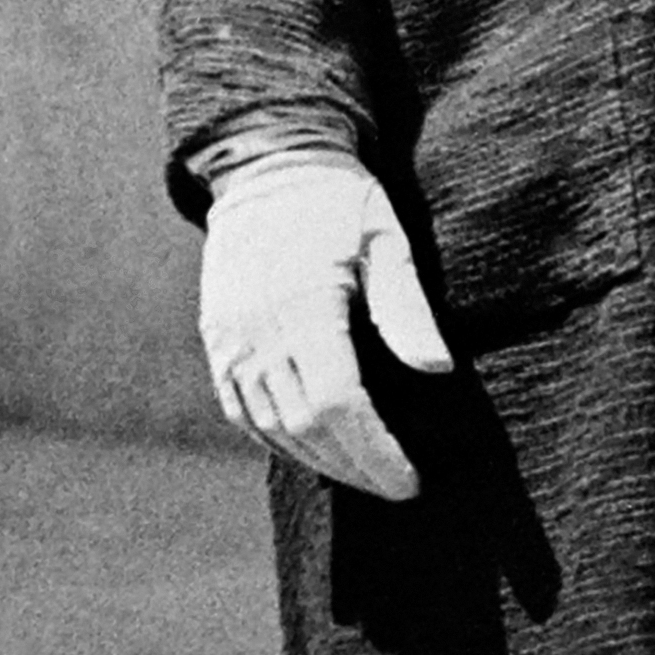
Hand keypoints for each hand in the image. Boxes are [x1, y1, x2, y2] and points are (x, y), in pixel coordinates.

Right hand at [197, 152, 452, 499]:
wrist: (269, 165)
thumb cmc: (340, 201)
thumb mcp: (385, 240)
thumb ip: (406, 307)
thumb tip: (438, 369)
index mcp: (305, 306)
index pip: (338, 403)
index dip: (374, 450)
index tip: (410, 479)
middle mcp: (258, 330)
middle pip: (304, 425)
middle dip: (353, 467)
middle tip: (396, 489)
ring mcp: (229, 338)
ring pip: (269, 425)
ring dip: (316, 460)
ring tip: (363, 476)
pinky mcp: (216, 338)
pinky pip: (238, 408)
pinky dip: (274, 438)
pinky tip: (309, 450)